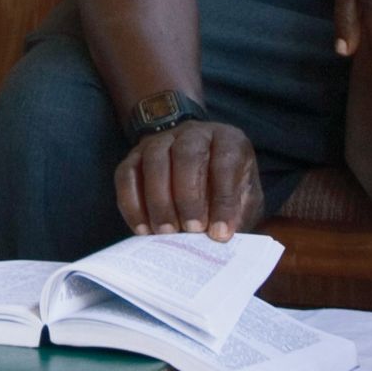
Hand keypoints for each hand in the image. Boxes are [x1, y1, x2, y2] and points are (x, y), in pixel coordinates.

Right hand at [114, 118, 260, 238]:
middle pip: (187, 155)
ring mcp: (161, 141)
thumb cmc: (226, 188)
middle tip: (191, 230)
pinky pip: (126, 175)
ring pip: (154, 161)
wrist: (199, 169)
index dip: (223, 199)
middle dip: (188, 196)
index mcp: (228, 139)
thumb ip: (239, 214)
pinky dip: (132, 204)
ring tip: (166, 233)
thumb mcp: (244, 199)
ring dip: (159, 200)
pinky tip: (143, 229)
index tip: (220, 233)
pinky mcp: (135, 155)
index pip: (225, 162)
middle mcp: (194, 133)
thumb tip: (223, 236)